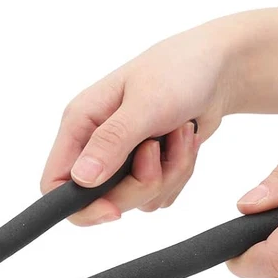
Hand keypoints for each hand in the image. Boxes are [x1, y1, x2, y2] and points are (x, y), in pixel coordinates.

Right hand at [41, 19, 242, 224]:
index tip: (112, 211)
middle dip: (139, 183)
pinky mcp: (147, 166)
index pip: (54, 183)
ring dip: (168, 174)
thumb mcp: (145, 103)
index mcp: (80, 125)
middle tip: (158, 151)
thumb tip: (81, 179)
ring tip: (180, 134)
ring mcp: (121, 158)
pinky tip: (186, 141)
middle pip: (100, 200)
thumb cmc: (179, 70)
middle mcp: (95, 145)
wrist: (222, 66)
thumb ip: (111, 142)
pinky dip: (179, 173)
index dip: (77, 205)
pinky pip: (158, 194)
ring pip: (135, 199)